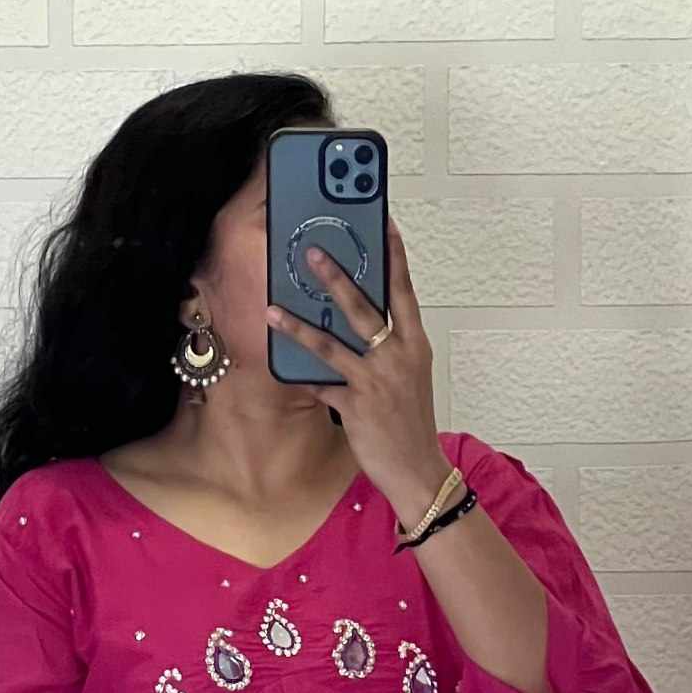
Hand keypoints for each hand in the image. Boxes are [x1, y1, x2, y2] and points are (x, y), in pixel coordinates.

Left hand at [266, 215, 447, 519]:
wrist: (418, 470)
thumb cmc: (411, 421)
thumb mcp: (409, 375)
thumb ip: (389, 346)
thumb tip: (359, 321)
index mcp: (414, 344)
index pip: (403, 290)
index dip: (393, 255)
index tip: (383, 223)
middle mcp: (397, 357)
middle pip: (364, 307)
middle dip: (336, 276)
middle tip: (311, 251)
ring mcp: (375, 382)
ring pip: (332, 345)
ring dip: (299, 325)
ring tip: (274, 307)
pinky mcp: (356, 408)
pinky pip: (322, 387)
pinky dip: (303, 378)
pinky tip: (282, 366)